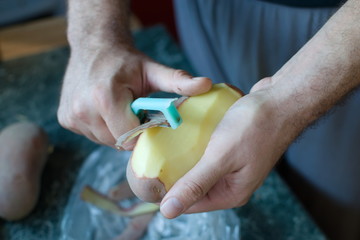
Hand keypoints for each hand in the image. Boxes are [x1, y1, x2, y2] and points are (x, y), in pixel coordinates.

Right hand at [57, 46, 211, 147]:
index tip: (149, 121)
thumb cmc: (127, 61)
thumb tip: (207, 85)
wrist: (94, 46)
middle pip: (118, 142)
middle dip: (131, 133)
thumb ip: (178, 81)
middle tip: (134, 112)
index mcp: (106, 98)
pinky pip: (92, 135)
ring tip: (120, 110)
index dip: (144, 133)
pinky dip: (102, 128)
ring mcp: (72, 116)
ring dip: (116, 131)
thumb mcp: (153, 70)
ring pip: (104, 141)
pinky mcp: (65, 119)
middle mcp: (84, 109)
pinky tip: (105, 111)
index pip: (131, 138)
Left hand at [160, 78, 292, 217]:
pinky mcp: (232, 149)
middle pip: (194, 185)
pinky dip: (195, 146)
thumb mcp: (221, 157)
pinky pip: (207, 152)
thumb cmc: (256, 126)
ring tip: (164, 146)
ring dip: (183, 158)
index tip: (146, 178)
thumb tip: (169, 211)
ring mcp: (233, 165)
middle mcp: (232, 183)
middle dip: (174, 174)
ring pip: (199, 167)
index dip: (167, 194)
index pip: (190, 203)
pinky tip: (183, 135)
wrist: (281, 99)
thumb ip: (196, 183)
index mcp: (232, 193)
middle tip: (153, 158)